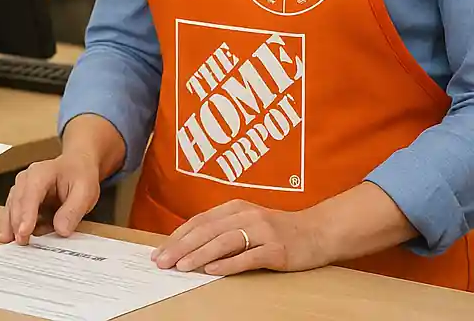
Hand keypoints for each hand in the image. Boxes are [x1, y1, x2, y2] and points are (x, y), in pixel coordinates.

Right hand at [0, 152, 100, 245]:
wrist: (77, 167)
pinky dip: (12, 225)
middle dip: (16, 222)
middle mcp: (27, 179)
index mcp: (42, 172)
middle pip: (17, 201)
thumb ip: (72, 211)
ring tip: (10, 242)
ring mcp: (22, 189)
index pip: (31, 193)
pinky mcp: (22, 200)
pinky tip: (13, 237)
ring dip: (10, 225)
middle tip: (20, 243)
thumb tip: (61, 230)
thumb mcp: (85, 192)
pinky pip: (13, 213)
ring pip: (11, 207)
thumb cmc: (80, 177)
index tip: (24, 232)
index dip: (27, 214)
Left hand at [151, 200, 329, 275]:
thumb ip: (223, 229)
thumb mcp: (248, 222)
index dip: (177, 236)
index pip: (199, 221)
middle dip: (180, 246)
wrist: (318, 231)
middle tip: (161, 261)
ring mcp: (262, 231)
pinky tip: (212, 270)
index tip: (159, 251)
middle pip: (206, 230)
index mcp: (234, 207)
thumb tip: (190, 245)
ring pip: (223, 241)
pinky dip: (228, 263)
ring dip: (199, 254)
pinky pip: (248, 256)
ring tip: (181, 266)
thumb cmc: (278, 230)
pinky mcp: (277, 249)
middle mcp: (245, 215)